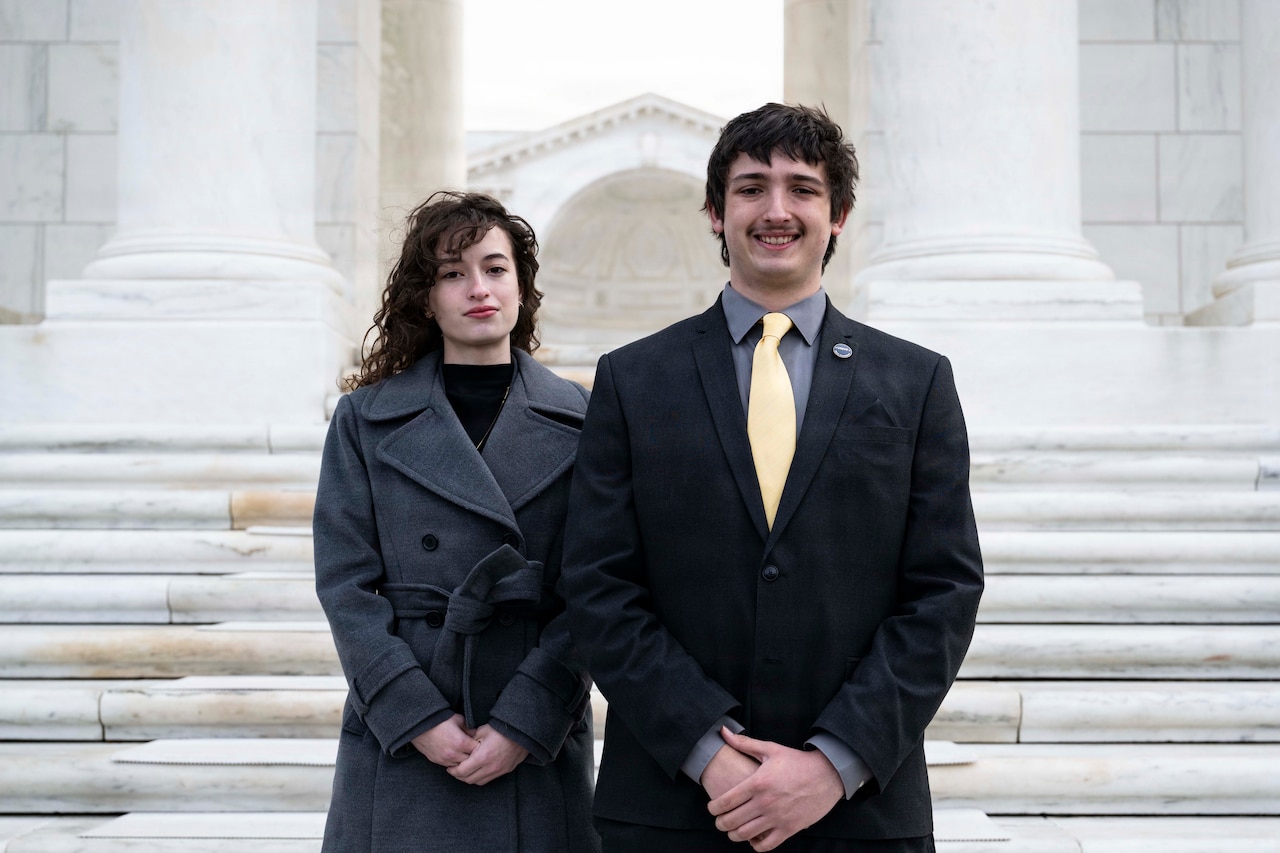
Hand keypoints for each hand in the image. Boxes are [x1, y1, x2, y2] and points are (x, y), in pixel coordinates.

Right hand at [411, 714, 475, 767]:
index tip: (480, 742)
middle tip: (475, 748)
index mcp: (461, 742)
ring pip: (461, 766)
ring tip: (465, 752)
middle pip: (471, 760)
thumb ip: (469, 728)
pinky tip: (456, 755)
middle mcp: (453, 754)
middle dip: (474, 755)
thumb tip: (476, 734)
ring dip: (464, 760)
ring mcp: (445, 759)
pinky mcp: (437, 761)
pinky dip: (455, 762)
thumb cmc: (439, 720)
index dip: (480, 745)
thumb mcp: (457, 719)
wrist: (419, 725)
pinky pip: (450, 766)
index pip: (477, 749)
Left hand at [448, 724, 529, 785]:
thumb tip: (462, 744)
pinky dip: (480, 777)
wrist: (523, 732)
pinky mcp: (505, 770)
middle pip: (469, 779)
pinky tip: (478, 770)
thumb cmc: (502, 729)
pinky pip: (489, 779)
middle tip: (454, 770)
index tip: (449, 767)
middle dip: (459, 776)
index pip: (462, 771)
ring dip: (470, 778)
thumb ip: (470, 739)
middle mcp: (490, 767)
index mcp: (483, 757)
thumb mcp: (483, 730)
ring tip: (465, 771)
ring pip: (479, 782)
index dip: (453, 771)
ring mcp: (499, 770)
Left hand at [707, 728, 843, 851]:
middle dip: (720, 823)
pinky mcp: (789, 829)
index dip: (713, 808)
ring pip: (745, 835)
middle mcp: (765, 802)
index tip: (712, 808)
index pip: (725, 801)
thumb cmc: (797, 761)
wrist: (827, 775)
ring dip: (734, 835)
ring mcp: (777, 817)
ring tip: (733, 830)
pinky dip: (756, 845)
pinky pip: (766, 845)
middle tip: (719, 821)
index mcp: (757, 783)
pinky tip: (753, 838)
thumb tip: (723, 730)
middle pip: (731, 821)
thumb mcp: (770, 749)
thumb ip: (744, 743)